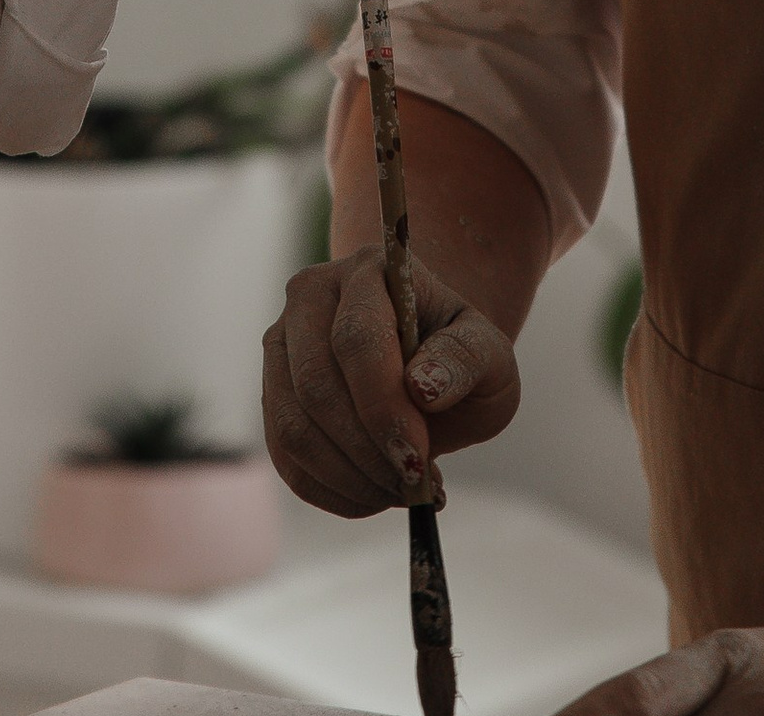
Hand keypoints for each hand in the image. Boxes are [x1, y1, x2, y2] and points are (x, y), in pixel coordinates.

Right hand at [262, 247, 519, 514]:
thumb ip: (466, 360)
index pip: (357, 339)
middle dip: (366, 450)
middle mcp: (311, 295)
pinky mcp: (273, 392)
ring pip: (292, 426)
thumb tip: (423, 386)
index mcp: (369, 269)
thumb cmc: (460, 355)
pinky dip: (329, 490)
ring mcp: (282, 343)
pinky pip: (284, 456)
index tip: (416, 461)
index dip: (382, 407)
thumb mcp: (490, 354)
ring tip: (398, 490)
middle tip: (411, 484)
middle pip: (316, 385)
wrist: (428, 360)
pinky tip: (372, 494)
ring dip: (347, 476)